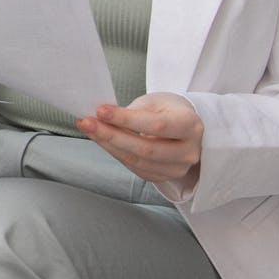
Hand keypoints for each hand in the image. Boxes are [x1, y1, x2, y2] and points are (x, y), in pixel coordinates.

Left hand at [77, 92, 203, 184]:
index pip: (157, 125)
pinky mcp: (163, 176)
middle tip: (87, 123)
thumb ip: (134, 111)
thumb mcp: (155, 102)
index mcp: (191, 125)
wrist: (183, 127)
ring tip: (90, 129)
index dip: (126, 119)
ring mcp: (177, 168)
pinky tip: (102, 140)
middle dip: (112, 135)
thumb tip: (102, 119)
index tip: (101, 111)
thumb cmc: (168, 110)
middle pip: (146, 148)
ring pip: (137, 161)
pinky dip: (115, 153)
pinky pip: (134, 168)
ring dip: (109, 145)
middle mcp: (189, 151)